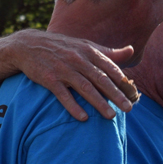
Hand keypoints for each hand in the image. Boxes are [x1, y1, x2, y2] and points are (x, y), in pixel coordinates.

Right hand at [9, 29, 137, 121]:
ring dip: (99, 102)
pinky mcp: (49, 79)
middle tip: (129, 108)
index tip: (134, 94)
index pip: (110, 68)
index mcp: (89, 51)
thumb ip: (108, 52)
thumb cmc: (62, 47)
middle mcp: (78, 60)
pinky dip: (73, 106)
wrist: (28, 45)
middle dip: (116, 94)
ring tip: (111, 116)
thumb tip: (131, 50)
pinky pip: (63, 95)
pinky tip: (83, 117)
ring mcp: (63, 69)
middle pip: (100, 79)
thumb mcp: (85, 45)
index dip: (122, 81)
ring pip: (84, 88)